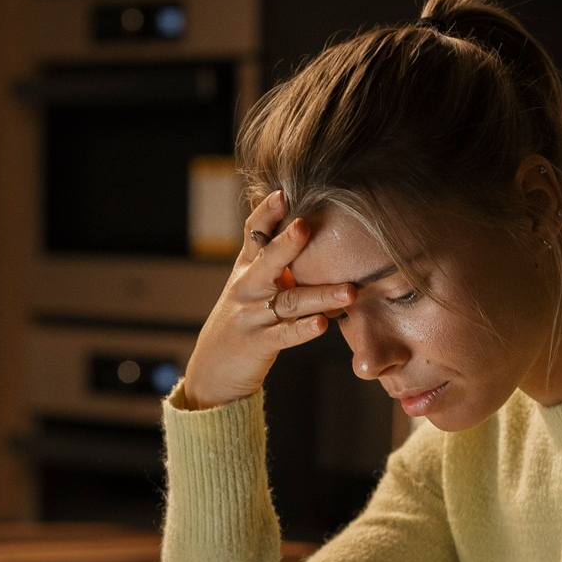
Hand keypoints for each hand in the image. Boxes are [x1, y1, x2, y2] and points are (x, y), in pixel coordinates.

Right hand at [179, 191, 355, 409]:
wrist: (213, 369)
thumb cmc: (243, 320)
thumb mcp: (252, 285)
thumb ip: (274, 261)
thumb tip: (307, 227)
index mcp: (246, 268)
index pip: (253, 234)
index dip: (266, 213)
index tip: (283, 193)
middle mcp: (247, 288)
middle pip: (267, 261)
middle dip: (286, 243)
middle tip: (306, 226)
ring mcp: (252, 316)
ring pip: (288, 301)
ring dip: (320, 295)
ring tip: (349, 291)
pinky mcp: (259, 344)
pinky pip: (285, 335)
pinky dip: (304, 330)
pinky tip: (323, 324)